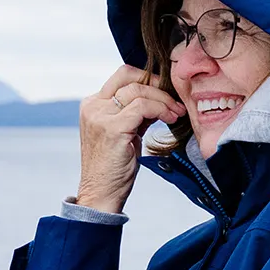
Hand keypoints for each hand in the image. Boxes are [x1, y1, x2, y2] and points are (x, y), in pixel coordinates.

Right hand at [74, 67, 185, 213]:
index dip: (147, 78)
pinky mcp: (113, 128)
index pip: (122, 76)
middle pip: (128, 75)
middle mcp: (93, 106)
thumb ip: (134, 113)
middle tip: (175, 98)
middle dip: (157, 83)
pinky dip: (161, 110)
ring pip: (139, 89)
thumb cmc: (113, 168)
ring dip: (164, 99)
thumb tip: (157, 99)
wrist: (101, 194)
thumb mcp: (123, 133)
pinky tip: (171, 119)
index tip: (166, 92)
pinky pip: (143, 107)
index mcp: (93, 105)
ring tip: (176, 113)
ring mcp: (101, 116)